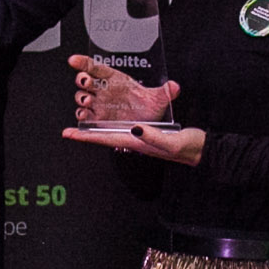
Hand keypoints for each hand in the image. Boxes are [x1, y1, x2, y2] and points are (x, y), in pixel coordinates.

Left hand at [61, 120, 206, 165]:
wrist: (201, 149)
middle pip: (104, 137)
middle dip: (86, 134)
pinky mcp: (147, 132)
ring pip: (112, 133)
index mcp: (137, 142)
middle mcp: (135, 140)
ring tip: (81, 124)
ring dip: (96, 130)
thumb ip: (153, 136)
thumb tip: (135, 128)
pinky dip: (112, 124)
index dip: (86, 137)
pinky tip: (108, 119)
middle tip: (68, 131)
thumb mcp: (172, 141)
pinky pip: (124, 128)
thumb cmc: (188, 147)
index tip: (69, 134)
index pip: (105, 140)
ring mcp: (140, 137)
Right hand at [67, 53, 178, 126]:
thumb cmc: (149, 108)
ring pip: (82, 98)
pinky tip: (83, 119)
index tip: (74, 60)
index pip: (96, 67)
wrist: (148, 126)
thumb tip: (174, 86)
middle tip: (86, 83)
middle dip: (82, 80)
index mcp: (115, 80)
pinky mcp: (96, 120)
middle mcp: (104, 91)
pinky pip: (83, 117)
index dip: (83, 62)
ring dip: (81, 99)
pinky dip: (80, 118)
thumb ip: (166, 92)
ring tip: (87, 102)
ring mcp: (98, 105)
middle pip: (85, 81)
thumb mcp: (159, 99)